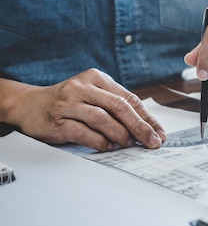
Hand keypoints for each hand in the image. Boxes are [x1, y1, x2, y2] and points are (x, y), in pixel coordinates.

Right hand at [3, 69, 165, 151]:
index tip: (160, 133)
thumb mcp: (94, 95)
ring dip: (120, 134)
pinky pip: (83, 132)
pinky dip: (99, 141)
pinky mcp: (57, 121)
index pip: (129, 98)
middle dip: (140, 127)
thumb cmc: (70, 103)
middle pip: (119, 107)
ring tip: (128, 144)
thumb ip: (117, 107)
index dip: (147, 118)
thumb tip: (147, 128)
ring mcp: (69, 103)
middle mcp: (83, 87)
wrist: (30, 104)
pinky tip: (108, 147)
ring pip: (102, 118)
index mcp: (98, 78)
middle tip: (152, 142)